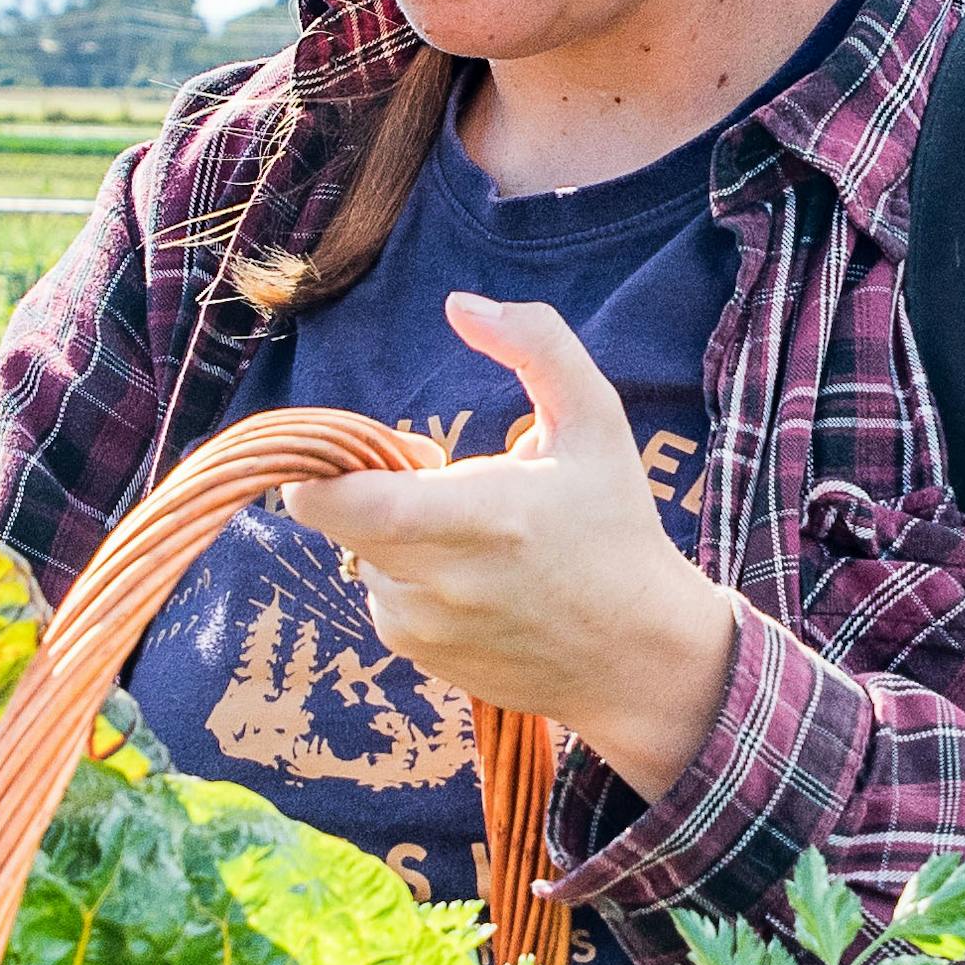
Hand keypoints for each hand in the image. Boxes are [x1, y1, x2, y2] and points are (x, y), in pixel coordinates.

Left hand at [274, 303, 744, 794]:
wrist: (640, 658)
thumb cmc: (618, 529)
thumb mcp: (598, 421)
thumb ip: (537, 346)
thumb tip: (460, 304)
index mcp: (478, 517)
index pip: (336, 500)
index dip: (324, 466)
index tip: (385, 447)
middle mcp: (439, 582)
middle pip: (337, 521)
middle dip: (369, 487)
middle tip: (438, 479)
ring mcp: (424, 629)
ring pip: (362, 557)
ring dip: (395, 536)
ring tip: (476, 536)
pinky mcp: (421, 660)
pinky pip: (385, 600)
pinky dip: (412, 580)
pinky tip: (478, 579)